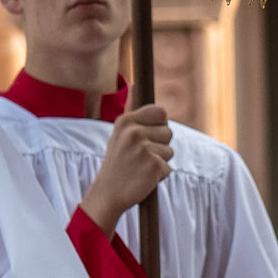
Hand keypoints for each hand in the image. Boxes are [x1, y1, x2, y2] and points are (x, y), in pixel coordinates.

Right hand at [79, 105, 171, 237]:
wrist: (107, 194)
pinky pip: (168, 168)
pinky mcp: (154, 166)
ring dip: (159, 161)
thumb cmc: (117, 162)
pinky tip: (143, 178)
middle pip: (168, 133)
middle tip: (140, 157)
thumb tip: (135, 83)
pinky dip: (159, 176)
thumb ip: (131, 109)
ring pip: (170, 151)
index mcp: (126, 121)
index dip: (159, 126)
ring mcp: (144, 149)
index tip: (148, 137)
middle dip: (159, 146)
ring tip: (140, 167)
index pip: (161, 112)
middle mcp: (134, 132)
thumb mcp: (119, 133)